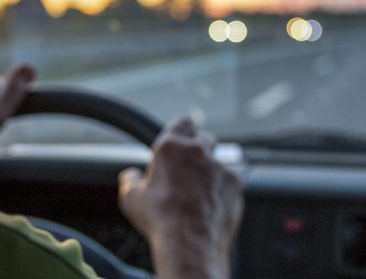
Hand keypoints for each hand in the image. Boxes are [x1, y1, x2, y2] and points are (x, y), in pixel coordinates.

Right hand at [118, 117, 243, 278]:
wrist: (188, 242)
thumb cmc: (158, 220)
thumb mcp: (131, 199)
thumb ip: (130, 180)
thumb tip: (130, 176)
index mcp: (170, 147)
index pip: (183, 122)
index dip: (182, 131)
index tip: (180, 143)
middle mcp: (197, 150)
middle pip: (203, 138)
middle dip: (198, 151)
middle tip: (188, 170)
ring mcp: (219, 164)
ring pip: (219, 158)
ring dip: (212, 169)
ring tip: (202, 190)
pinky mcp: (235, 181)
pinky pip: (232, 176)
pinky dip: (225, 185)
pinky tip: (214, 200)